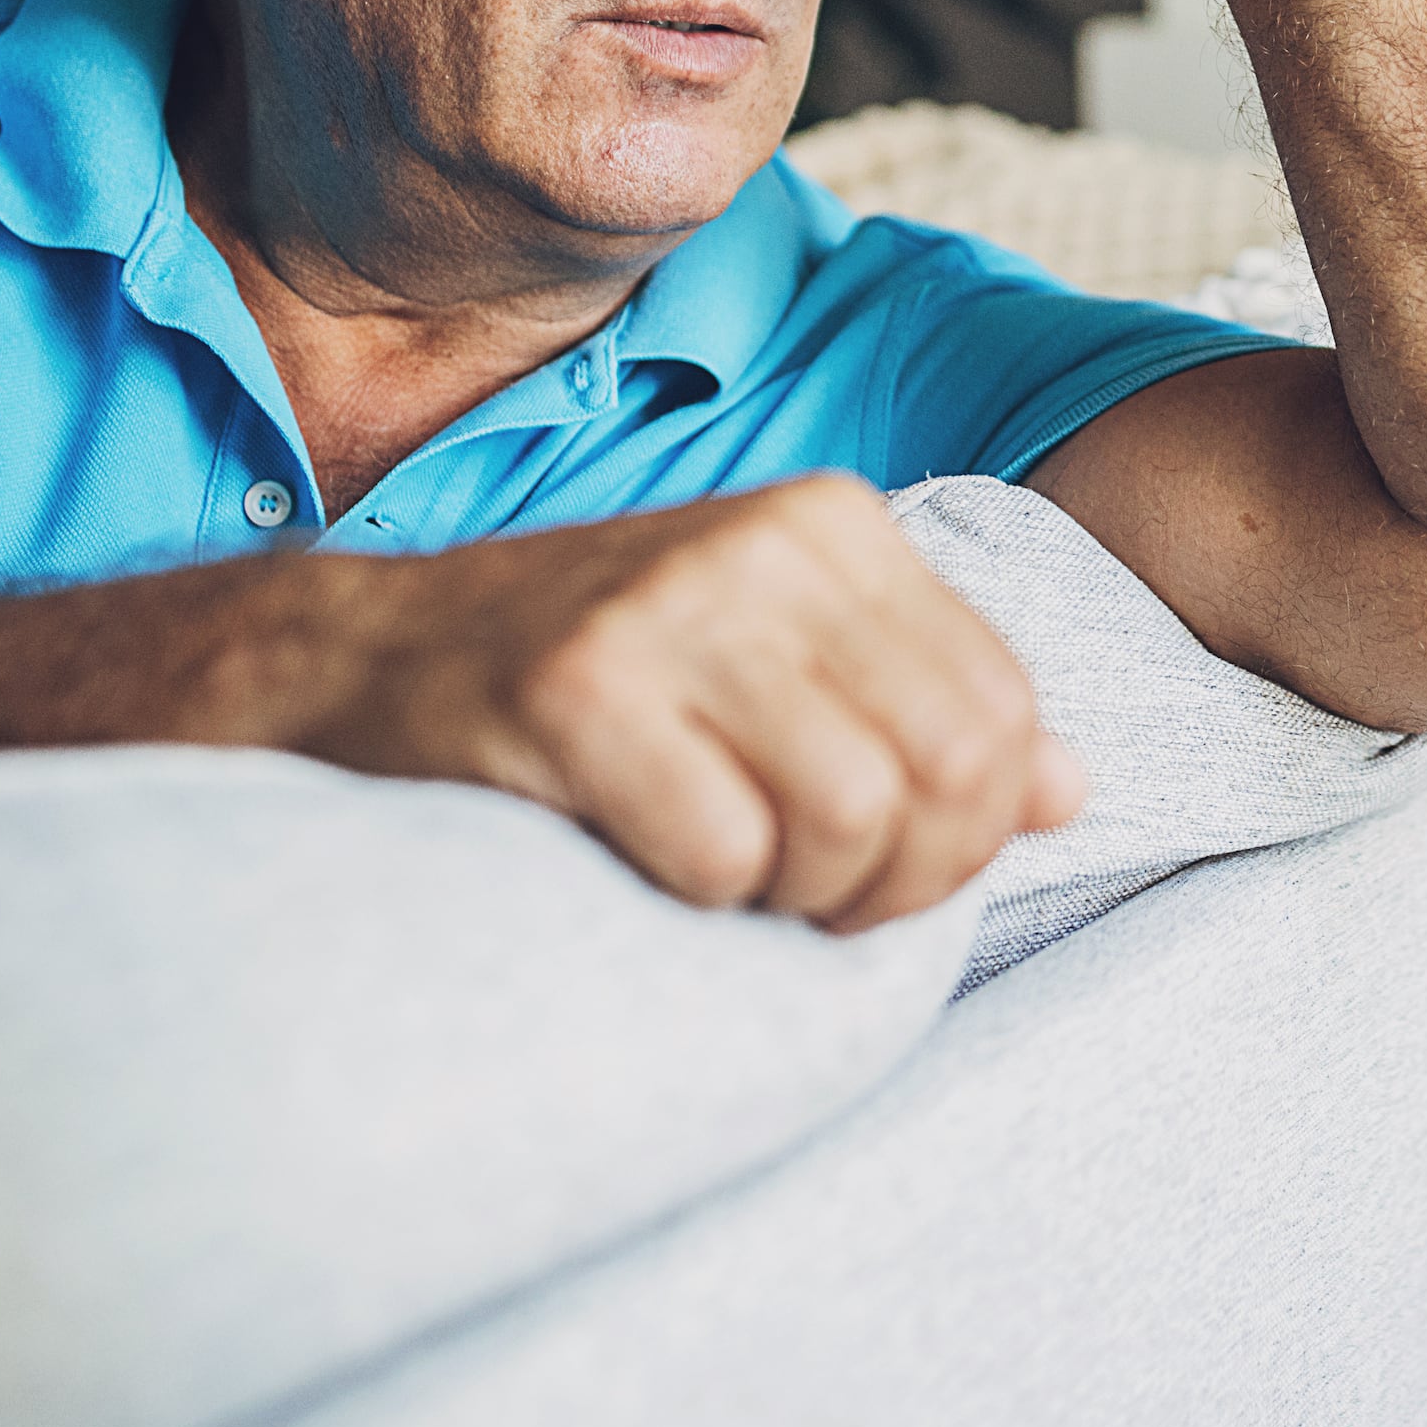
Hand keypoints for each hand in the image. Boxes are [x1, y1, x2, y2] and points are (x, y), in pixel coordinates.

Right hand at [291, 474, 1085, 929]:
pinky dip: (695, 897)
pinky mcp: (569, 689)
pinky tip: (639, 864)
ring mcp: (664, 607)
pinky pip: (719, 852)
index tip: (875, 867)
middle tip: (805, 902)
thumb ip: (922, 711)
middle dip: (895, 884)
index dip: (964, 838)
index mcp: (837, 525)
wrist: (354, 666)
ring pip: (848, 819)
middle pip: (947, 777)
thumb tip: (1071, 787)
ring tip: (722, 875)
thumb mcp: (775, 668)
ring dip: (793, 898)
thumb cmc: (591, 690)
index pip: (1003, 718)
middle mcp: (763, 543)